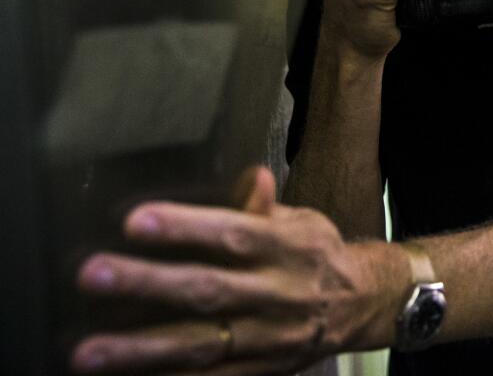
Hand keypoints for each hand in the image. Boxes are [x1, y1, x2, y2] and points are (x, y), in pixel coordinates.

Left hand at [72, 168, 403, 374]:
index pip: (233, 234)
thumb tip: (251, 176)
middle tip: (93, 275)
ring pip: (200, 345)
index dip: (186, 228)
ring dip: (141, 349)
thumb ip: (265, 208)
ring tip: (87, 352)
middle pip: (207, 290)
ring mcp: (267, 337)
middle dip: (147, 284)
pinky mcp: (261, 370)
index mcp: (288, 247)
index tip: (135, 221)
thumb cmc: (318, 255)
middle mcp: (277, 293)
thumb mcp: (303, 222)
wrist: (365, 305)